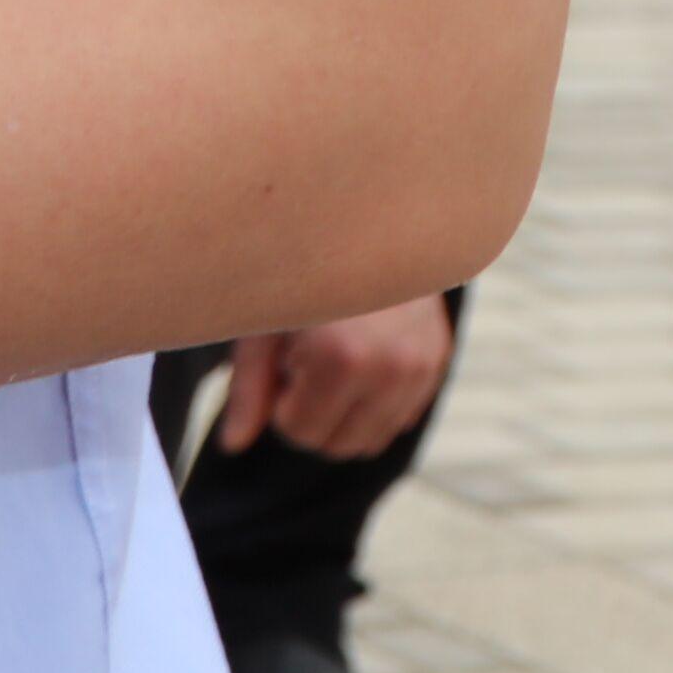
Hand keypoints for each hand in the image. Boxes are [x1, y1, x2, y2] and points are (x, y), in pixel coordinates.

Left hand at [212, 293, 459, 463]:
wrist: (366, 225)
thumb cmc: (295, 271)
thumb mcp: (260, 325)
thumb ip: (249, 389)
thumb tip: (232, 446)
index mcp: (340, 357)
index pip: (299, 431)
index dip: (279, 404)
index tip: (279, 363)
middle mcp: (391, 367)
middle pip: (337, 445)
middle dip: (309, 414)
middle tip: (301, 362)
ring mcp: (422, 366)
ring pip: (372, 440)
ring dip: (342, 413)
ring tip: (329, 357)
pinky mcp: (440, 360)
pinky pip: (401, 419)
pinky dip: (372, 403)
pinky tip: (359, 357)